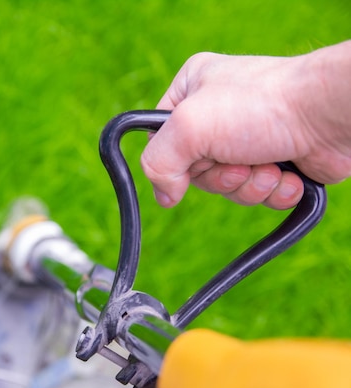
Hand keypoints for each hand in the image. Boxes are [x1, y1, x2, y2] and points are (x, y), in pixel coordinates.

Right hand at [141, 41, 350, 208]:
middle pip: (197, 171)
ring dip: (250, 186)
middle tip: (241, 162)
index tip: (196, 160)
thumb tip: (165, 196)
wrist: (330, 114)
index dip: (176, 160)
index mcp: (191, 90)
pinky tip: (288, 175)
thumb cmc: (262, 106)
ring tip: (270, 166)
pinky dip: (273, 191)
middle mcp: (217, 113)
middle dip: (222, 177)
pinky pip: (259, 192)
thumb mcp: (189, 127)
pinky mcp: (276, 160)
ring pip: (229, 186)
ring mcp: (248, 138)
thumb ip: (158, 162)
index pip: (161, 140)